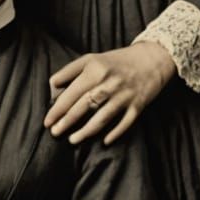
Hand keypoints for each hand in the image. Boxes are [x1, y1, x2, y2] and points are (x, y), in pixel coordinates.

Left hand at [45, 43, 174, 144]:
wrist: (152, 58)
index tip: (47, 121)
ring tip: (72, 140)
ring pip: (102, 118)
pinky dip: (115, 133)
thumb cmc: (116, 60)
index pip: (71, 93)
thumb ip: (70, 71)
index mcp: (94, 69)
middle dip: (67, 122)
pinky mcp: (138, 105)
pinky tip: (104, 141)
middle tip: (55, 133)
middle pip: (84, 107)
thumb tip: (52, 86)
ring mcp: (124, 95)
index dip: (57, 109)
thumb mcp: (91, 59)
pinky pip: (125, 123)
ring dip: (86, 131)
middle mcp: (109, 83)